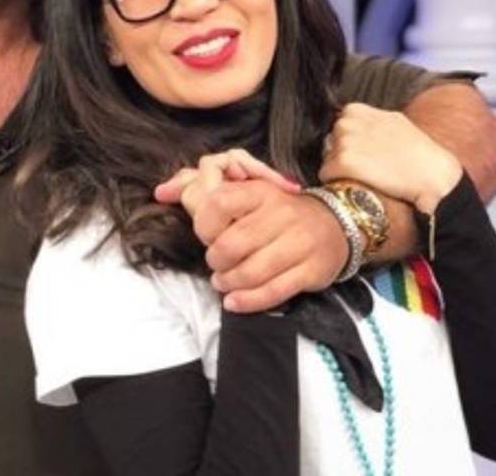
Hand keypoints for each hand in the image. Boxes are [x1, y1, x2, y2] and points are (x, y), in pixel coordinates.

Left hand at [155, 154, 345, 312]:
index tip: (207, 237)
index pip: (218, 204)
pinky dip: (249, 301)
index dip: (204, 226)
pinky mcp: (311, 271)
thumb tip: (159, 192)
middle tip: (215, 265)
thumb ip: (203, 192)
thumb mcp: (248, 193)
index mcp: (260, 192)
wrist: (335, 225)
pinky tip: (234, 302)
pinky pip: (274, 291)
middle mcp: (281, 214)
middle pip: (232, 244)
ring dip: (229, 283)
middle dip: (215, 261)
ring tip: (223, 283)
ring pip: (252, 271)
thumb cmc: (278, 212)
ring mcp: (299, 243)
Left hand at [320, 103, 462, 213]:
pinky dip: (335, 181)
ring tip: (364, 175)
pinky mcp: (343, 162)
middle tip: (365, 165)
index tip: (365, 150)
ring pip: (327, 157)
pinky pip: (325, 173)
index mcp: (358, 110)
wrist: (434, 176)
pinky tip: (355, 184)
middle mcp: (349, 122)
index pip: (338, 124)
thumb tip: (349, 121)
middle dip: (341, 152)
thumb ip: (370, 120)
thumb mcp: (394, 122)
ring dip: (339, 168)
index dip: (350, 140)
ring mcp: (345, 141)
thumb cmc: (417, 152)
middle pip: (330, 140)